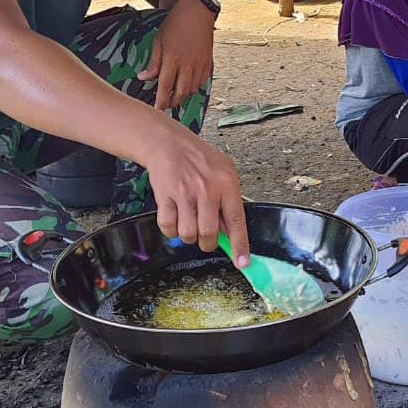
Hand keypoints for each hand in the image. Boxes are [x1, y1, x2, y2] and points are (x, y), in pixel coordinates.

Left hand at [140, 0, 214, 109]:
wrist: (197, 12)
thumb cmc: (175, 24)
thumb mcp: (158, 41)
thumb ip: (153, 63)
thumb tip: (143, 77)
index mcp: (172, 58)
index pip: (165, 86)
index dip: (160, 101)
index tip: (156, 109)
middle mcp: (188, 64)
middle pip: (180, 93)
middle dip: (172, 102)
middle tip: (164, 104)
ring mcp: (200, 64)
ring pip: (192, 90)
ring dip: (183, 96)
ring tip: (174, 95)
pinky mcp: (208, 63)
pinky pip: (201, 82)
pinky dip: (194, 87)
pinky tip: (187, 85)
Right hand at [142, 123, 249, 264]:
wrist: (168, 144)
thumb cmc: (200, 159)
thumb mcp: (225, 172)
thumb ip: (230, 201)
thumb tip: (229, 232)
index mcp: (227, 183)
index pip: (236, 221)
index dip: (240, 245)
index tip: (243, 263)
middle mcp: (207, 189)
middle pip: (208, 233)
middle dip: (208, 242)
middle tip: (206, 237)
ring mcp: (184, 193)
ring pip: (188, 234)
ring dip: (189, 236)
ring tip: (189, 222)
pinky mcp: (164, 196)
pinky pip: (168, 227)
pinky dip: (171, 230)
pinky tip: (175, 218)